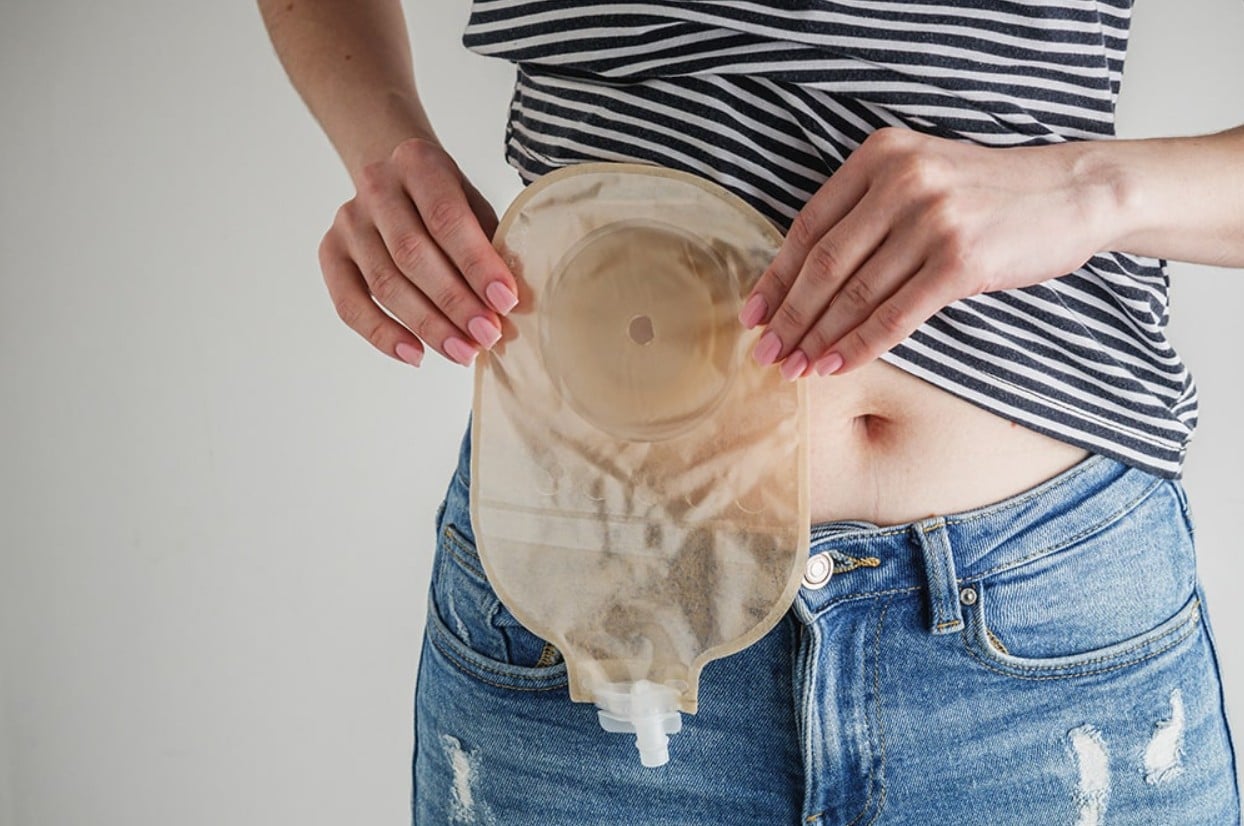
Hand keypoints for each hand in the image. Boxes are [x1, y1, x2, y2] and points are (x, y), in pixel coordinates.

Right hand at [318, 136, 519, 367]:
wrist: (396, 179)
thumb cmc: (446, 200)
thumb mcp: (474, 204)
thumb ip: (489, 244)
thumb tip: (509, 304)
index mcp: (418, 163)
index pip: (446, 218)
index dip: (477, 264)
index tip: (505, 302)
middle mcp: (376, 187)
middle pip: (412, 254)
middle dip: (454, 303)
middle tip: (487, 336)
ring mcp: (348, 220)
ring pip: (384, 283)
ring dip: (427, 325)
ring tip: (462, 352)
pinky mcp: (330, 251)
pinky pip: (349, 304)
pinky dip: (382, 335)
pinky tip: (416, 355)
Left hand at [738, 126, 1110, 379]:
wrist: (1073, 192)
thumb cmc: (988, 195)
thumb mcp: (921, 178)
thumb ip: (867, 212)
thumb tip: (803, 281)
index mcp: (881, 156)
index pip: (810, 225)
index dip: (776, 276)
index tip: (753, 313)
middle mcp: (902, 181)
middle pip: (825, 263)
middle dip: (790, 315)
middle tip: (766, 352)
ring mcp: (932, 220)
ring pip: (856, 293)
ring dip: (818, 337)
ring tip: (794, 367)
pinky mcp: (961, 261)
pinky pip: (895, 314)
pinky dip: (860, 345)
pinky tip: (836, 365)